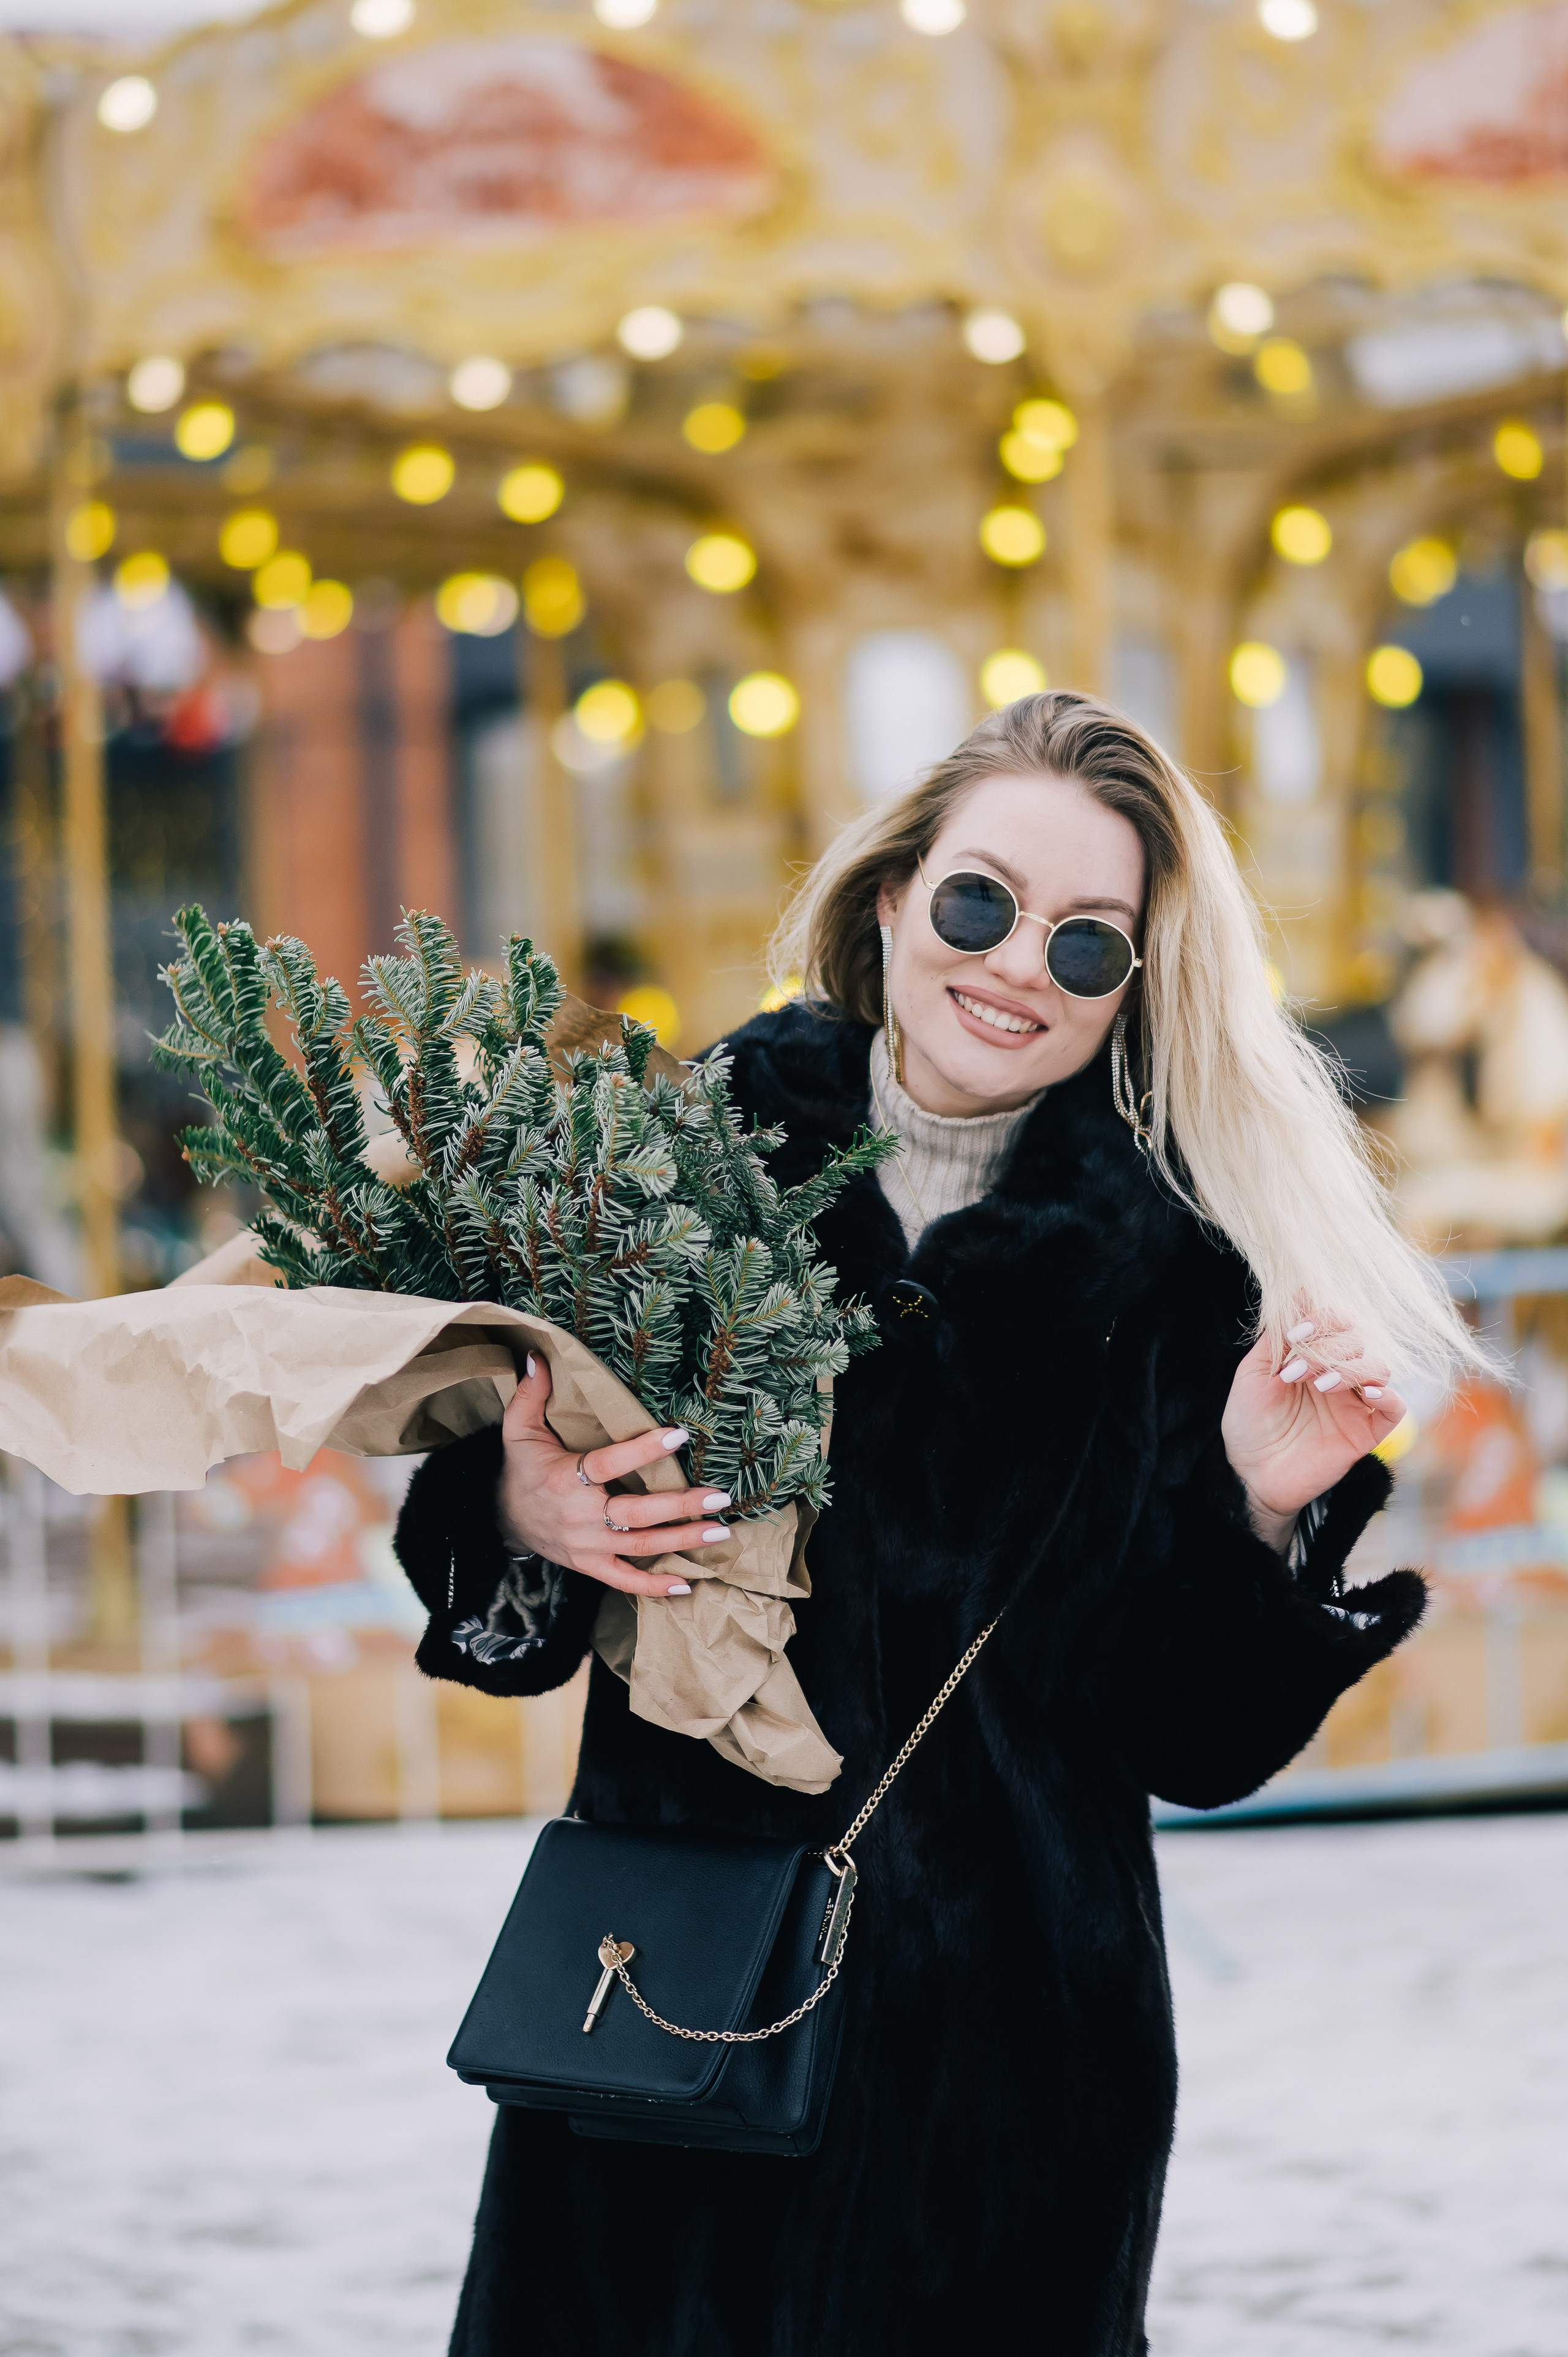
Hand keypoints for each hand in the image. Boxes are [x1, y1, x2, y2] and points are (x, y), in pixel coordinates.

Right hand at [497, 1352, 731, 1598]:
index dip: (643, 1450)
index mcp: (565, 1479)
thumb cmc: (520, 1470)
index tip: (678, 1434)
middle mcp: (580, 1517)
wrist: (502, 1521)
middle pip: (636, 1513)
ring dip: (682, 1540)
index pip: (609, 1463)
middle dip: (680, 1506)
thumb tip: (536, 1356)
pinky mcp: (590, 1566)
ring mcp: (587, 1546)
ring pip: (641, 1547)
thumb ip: (529, 1396)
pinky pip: (624, 1581)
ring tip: (719, 1531)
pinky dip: (654, 1586)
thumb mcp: (516, 1431)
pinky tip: (686, 1583)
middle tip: (718, 1495)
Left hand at [1221, 1313, 1405, 1553]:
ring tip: (1318, 1386)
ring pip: (1378, 1366)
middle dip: (1327, 1348)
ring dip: (1349, 1368)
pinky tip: (1364, 1394)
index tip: (1295, 1333)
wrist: (1250, 1474)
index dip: (1322, 1319)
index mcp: (1313, 1356)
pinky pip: (1395, 1407)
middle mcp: (1338, 1374)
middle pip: (1357, 1340)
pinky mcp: (1367, 1431)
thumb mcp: (1254, 1374)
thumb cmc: (1248, 1424)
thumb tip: (1296, 1292)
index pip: (1336, 1321)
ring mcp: (1354, 1402)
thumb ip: (1276, 1338)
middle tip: (1295, 1372)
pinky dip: (1387, 1395)